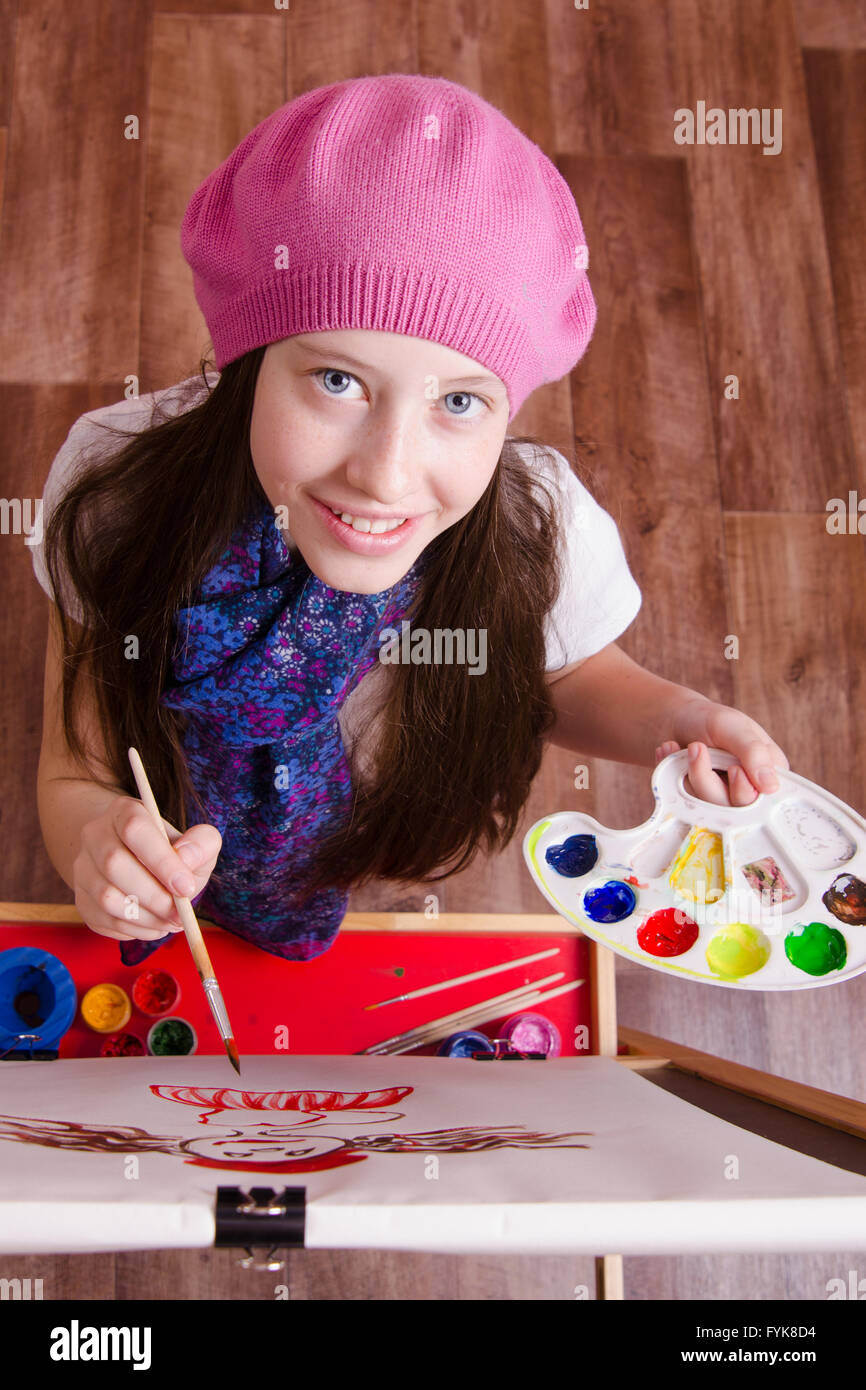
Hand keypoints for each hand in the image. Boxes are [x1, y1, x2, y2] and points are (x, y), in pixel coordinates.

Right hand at [73, 795, 222, 940]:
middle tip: (180, 913)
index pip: (134, 829)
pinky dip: (135, 930)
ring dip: (145, 917)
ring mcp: (83, 868)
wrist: (137, 860)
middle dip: (154, 896)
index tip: (186, 887)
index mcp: (124, 812)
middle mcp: (96, 835)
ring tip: (170, 921)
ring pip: (106, 897)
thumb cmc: (172, 851)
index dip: (161, 861)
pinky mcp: (81, 898)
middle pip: (114, 864)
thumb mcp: (195, 841)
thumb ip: (201, 844)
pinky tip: (155, 925)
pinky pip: (104, 920)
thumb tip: (187, 859)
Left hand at [654, 701, 789, 806]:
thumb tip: (771, 787)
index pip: (765, 800)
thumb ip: (754, 753)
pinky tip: (670, 750)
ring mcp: (719, 798)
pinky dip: (672, 775)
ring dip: (692, 774)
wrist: (677, 719)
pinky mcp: (696, 802)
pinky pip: (682, 802)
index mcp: (767, 773)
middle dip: (709, 779)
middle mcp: (746, 790)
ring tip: (688, 746)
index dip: (746, 790)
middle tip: (697, 748)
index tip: (733, 769)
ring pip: (706, 808)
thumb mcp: (735, 728)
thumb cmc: (712, 720)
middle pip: (732, 808)